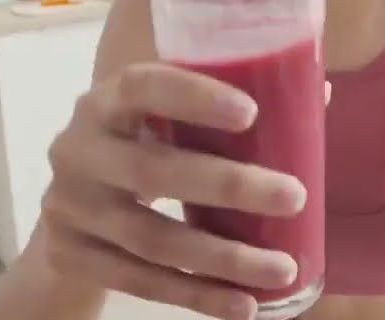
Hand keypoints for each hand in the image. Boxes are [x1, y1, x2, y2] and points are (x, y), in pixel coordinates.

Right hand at [40, 62, 307, 319]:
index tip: (251, 113)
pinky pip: (141, 282)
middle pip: (151, 171)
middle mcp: (78, 152)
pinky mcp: (73, 257)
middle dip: (229, 186)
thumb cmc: (139, 144)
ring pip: (152, 239)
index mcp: (104, 103)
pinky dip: (197, 296)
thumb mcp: (159, 117)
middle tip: (295, 197)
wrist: (68, 207)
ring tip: (283, 269)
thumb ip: (223, 104)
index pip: (142, 87)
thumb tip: (316, 95)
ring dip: (224, 258)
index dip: (194, 97)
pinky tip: (244, 305)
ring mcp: (70, 209)